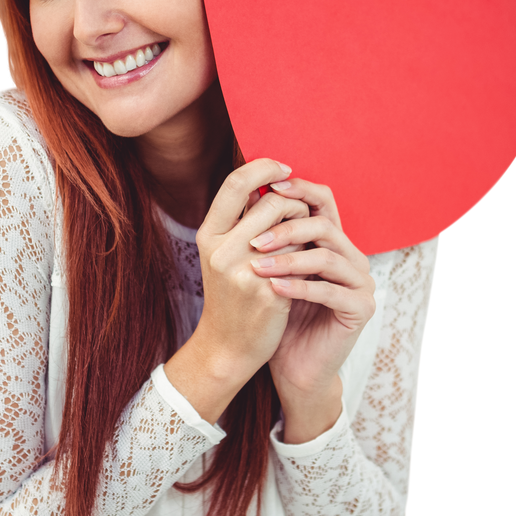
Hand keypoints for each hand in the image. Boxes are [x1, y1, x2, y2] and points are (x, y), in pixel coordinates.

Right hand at [194, 158, 311, 379]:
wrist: (228, 347)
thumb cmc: (230, 296)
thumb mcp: (221, 255)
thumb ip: (239, 220)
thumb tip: (266, 181)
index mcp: (208, 235)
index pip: (237, 183)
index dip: (264, 167)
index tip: (285, 169)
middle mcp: (222, 250)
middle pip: (273, 203)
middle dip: (295, 205)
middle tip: (302, 217)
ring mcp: (245, 271)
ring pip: (292, 229)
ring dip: (305, 231)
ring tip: (302, 244)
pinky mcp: (269, 291)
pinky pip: (301, 258)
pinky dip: (308, 257)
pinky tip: (305, 267)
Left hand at [248, 179, 375, 399]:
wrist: (295, 366)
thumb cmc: (279, 315)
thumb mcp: (270, 270)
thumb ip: (268, 235)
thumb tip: (248, 193)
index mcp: (333, 242)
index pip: (323, 201)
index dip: (299, 190)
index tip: (267, 188)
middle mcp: (352, 257)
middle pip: (324, 226)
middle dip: (286, 229)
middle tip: (254, 242)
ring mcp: (361, 283)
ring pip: (327, 257)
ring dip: (289, 260)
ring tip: (257, 268)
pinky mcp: (361, 309)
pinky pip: (330, 292)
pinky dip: (299, 288)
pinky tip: (273, 289)